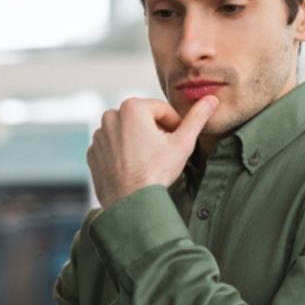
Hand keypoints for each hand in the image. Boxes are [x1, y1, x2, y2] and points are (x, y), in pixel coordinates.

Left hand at [87, 95, 218, 206]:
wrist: (131, 204)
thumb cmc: (156, 174)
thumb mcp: (183, 143)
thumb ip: (197, 118)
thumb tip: (211, 99)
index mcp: (132, 108)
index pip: (161, 109)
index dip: (174, 125)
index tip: (177, 141)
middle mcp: (110, 117)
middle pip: (143, 119)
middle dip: (155, 132)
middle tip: (163, 153)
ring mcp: (99, 136)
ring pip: (127, 132)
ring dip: (138, 141)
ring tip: (148, 162)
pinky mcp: (92, 153)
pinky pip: (112, 147)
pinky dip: (122, 153)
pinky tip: (133, 168)